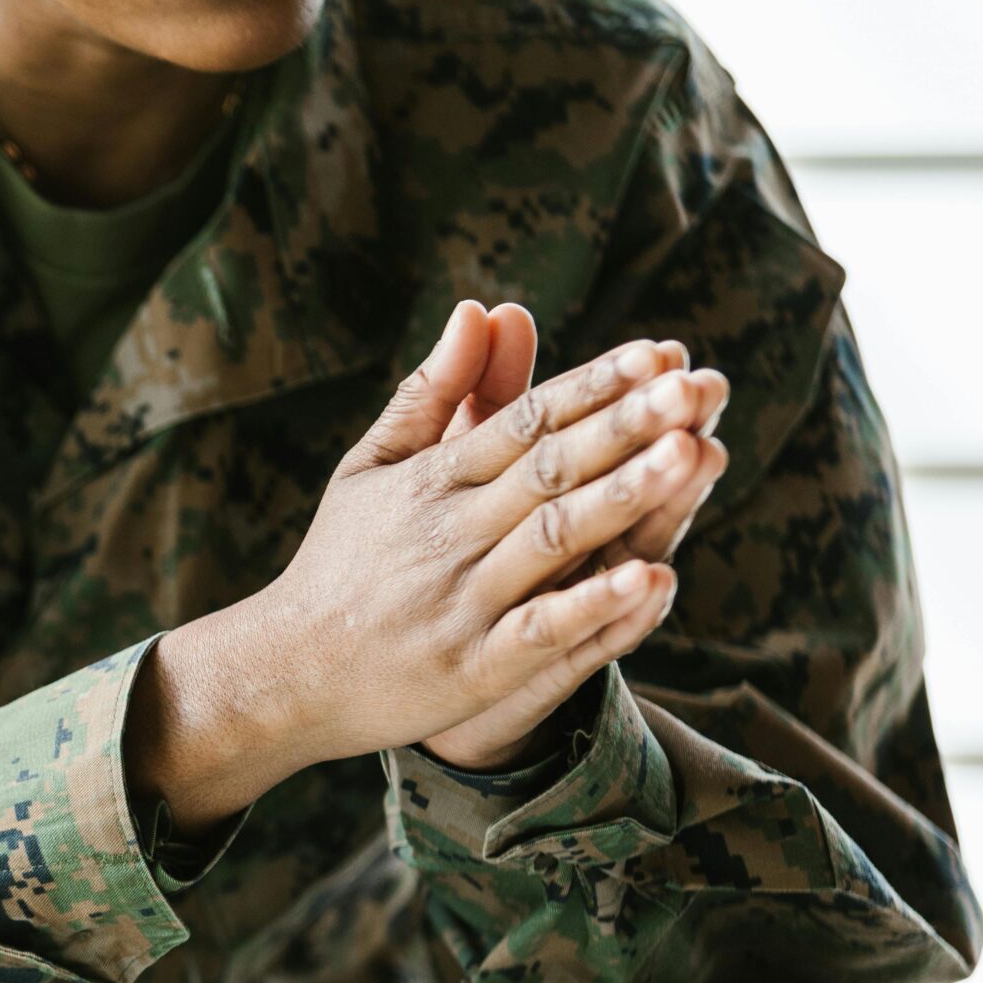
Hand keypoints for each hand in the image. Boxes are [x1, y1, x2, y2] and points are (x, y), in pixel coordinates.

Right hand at [128, 301, 720, 829]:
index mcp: (430, 482)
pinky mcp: (472, 668)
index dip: (593, 385)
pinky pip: (541, 632)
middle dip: (627, 425)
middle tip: (697, 385)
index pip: (524, 420)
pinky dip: (593, 607)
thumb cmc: (338, 564)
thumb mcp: (371, 468)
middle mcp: (450, 534)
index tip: (658, 351)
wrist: (284, 673)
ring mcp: (462, 602)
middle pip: (550, 469)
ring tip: (689, 455)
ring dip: (622, 497)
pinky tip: (648, 580)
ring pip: (553, 539)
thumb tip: (478, 308)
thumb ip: (430, 393)